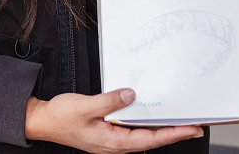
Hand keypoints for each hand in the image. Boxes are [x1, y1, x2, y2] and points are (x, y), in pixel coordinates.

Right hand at [25, 88, 204, 152]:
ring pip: (142, 134)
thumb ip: (110, 102)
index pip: (150, 139)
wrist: (43, 121)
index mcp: (113, 141)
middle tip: (195, 125)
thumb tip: (131, 95)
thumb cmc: (61, 117)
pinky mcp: (106, 131)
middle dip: (174, 132)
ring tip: (179, 120)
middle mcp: (115, 143)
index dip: (172, 133)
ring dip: (161, 128)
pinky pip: (131, 128)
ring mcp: (111, 138)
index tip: (191, 128)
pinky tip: (150, 114)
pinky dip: (145, 122)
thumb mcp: (86, 106)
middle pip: (151, 139)